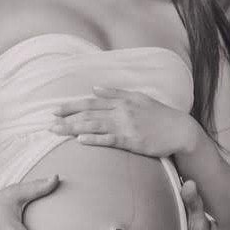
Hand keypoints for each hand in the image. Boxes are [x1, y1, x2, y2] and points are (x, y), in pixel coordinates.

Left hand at [50, 86, 200, 156]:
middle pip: (89, 114)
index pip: (91, 102)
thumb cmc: (159, 115)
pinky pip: (109, 139)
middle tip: (49, 124)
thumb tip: (95, 88)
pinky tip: (80, 140)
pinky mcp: (132, 141)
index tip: (55, 110)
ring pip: (94, 126)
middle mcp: (121, 111)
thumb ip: (116, 92)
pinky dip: (94, 139)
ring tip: (56, 131)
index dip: (71, 106)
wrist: (180, 130)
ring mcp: (126, 126)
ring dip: (73, 128)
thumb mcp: (138, 98)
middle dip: (67, 118)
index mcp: (122, 101)